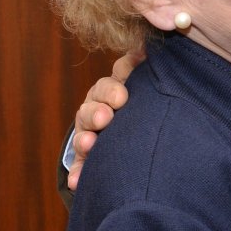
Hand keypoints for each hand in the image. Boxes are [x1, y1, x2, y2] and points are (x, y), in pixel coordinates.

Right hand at [67, 50, 141, 190]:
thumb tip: (145, 50)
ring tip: (90, 143)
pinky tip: (78, 181)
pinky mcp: (90, 158)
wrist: (153, 137)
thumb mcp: (150, 83)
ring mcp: (93, 133)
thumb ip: (143, 68)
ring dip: (84, 139)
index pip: (108, 84)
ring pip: (84, 133)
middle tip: (106, 117)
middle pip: (92, 107)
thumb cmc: (152, 101)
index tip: (123, 95)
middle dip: (97, 111)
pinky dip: (79, 172)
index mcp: (116, 89)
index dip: (113, 87)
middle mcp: (101, 109)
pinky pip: (82, 165)